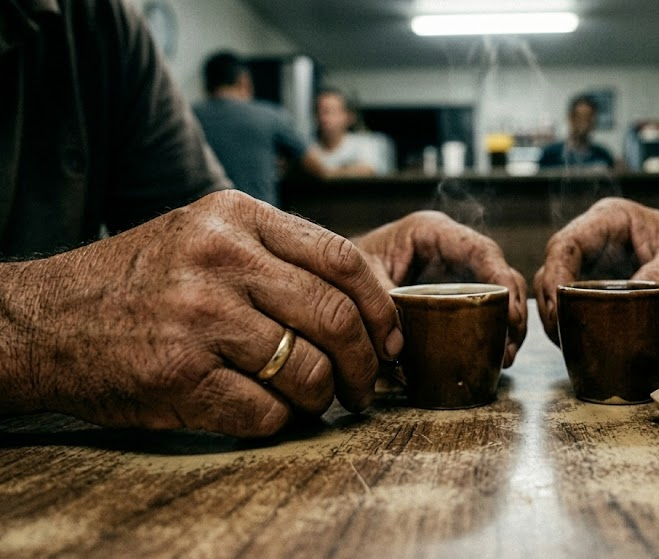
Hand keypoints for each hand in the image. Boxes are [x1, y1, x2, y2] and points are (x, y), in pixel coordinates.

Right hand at [0, 190, 401, 436]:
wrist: (46, 319)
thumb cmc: (138, 281)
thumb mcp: (205, 234)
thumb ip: (276, 254)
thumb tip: (362, 302)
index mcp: (236, 216)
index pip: (343, 259)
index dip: (380, 307)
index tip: (389, 338)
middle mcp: (220, 258)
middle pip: (336, 317)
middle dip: (366, 363)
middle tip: (366, 385)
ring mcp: (198, 316)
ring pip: (308, 370)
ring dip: (323, 398)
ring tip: (315, 401)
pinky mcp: (179, 374)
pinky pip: (266, 411)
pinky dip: (280, 421)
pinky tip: (269, 413)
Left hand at [353, 211, 527, 365]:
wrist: (330, 274)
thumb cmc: (344, 265)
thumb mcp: (361, 275)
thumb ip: (380, 300)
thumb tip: (400, 343)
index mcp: (431, 232)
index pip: (480, 251)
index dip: (503, 280)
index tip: (512, 313)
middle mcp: (450, 248)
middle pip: (498, 274)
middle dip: (513, 309)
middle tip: (511, 345)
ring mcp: (454, 272)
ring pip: (497, 293)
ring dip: (507, 325)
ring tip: (506, 357)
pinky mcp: (452, 294)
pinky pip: (482, 308)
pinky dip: (492, 331)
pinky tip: (495, 356)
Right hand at [533, 198, 658, 344]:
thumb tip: (632, 294)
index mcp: (611, 221)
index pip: (567, 244)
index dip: (555, 276)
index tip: (558, 309)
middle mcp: (596, 242)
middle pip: (553, 270)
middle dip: (550, 303)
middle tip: (559, 336)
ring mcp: (595, 269)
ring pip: (557, 293)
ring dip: (555, 320)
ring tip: (567, 346)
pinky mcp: (599, 295)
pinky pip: (573, 311)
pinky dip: (570, 330)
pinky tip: (577, 348)